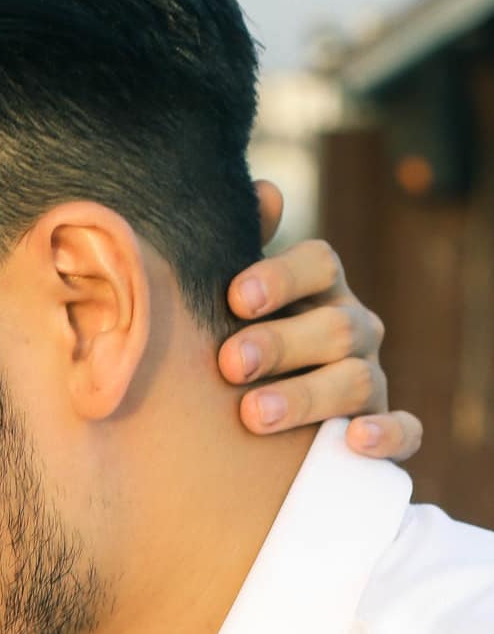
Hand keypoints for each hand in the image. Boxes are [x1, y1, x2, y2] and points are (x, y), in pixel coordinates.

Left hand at [218, 182, 420, 463]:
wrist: (257, 432)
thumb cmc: (242, 350)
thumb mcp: (234, 306)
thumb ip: (240, 253)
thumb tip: (263, 193)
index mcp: (319, 292)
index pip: (319, 263)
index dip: (282, 277)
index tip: (235, 298)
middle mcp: (352, 330)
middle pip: (335, 326)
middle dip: (281, 344)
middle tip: (230, 363)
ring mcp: (370, 381)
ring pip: (356, 380)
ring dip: (306, 397)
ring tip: (253, 414)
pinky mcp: (381, 430)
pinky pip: (404, 431)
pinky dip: (386, 435)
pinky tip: (355, 441)